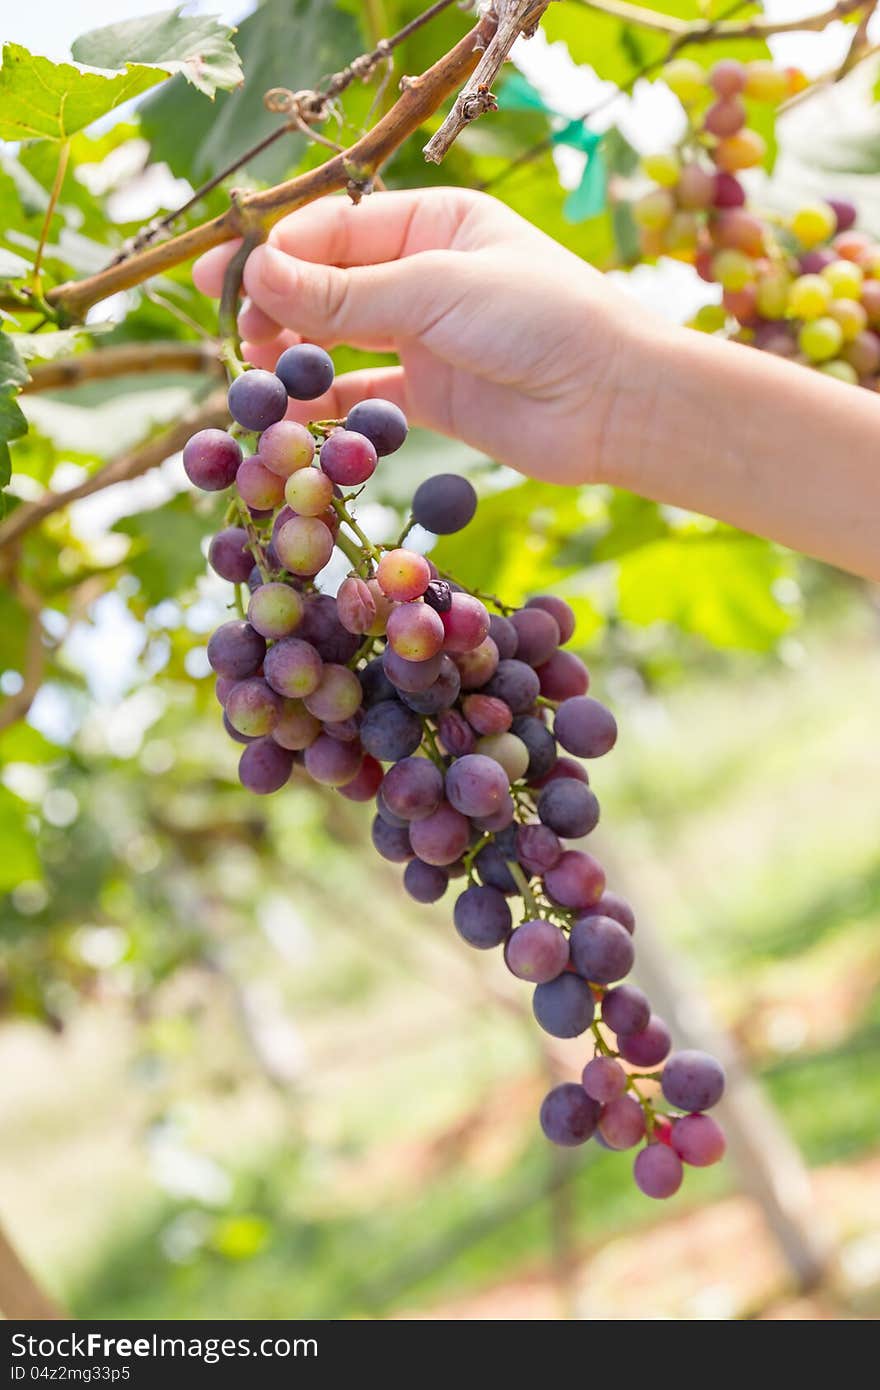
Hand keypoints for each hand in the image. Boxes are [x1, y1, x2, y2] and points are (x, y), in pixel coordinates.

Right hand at [192, 188, 672, 483]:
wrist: (612, 402)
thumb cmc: (542, 320)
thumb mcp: (438, 291)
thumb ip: (346, 293)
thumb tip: (257, 276)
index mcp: (432, 221)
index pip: (333, 228)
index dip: (275, 252)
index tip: (226, 279)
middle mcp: (424, 274)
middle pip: (328, 282)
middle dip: (276, 304)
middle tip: (231, 333)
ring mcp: (426, 336)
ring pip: (338, 338)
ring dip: (294, 355)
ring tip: (252, 376)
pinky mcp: (431, 395)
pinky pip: (363, 392)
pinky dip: (328, 404)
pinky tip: (293, 418)